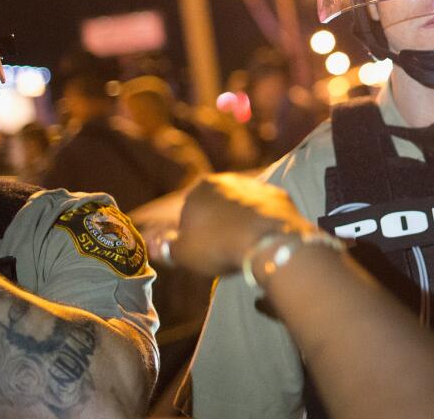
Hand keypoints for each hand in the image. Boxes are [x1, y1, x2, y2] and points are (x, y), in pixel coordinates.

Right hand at [169, 173, 313, 275]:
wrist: (269, 240)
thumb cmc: (219, 246)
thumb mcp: (184, 253)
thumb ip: (166, 248)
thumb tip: (153, 245)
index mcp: (200, 189)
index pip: (189, 214)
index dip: (192, 237)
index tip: (202, 254)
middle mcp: (228, 180)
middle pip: (217, 207)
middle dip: (218, 225)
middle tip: (224, 251)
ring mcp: (257, 185)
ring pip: (243, 206)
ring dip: (242, 222)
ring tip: (246, 247)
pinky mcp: (280, 195)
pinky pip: (267, 210)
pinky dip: (264, 222)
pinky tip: (266, 238)